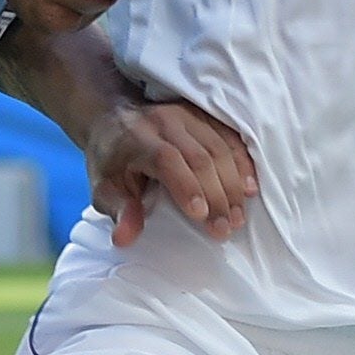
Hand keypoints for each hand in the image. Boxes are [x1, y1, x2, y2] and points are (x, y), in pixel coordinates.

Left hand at [86, 93, 256, 246]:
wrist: (115, 119)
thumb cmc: (112, 161)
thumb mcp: (104, 188)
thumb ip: (118, 211)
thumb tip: (124, 238)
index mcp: (138, 138)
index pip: (167, 159)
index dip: (186, 186)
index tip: (200, 216)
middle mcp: (165, 122)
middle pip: (199, 156)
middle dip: (216, 196)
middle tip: (225, 229)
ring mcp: (188, 116)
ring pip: (219, 148)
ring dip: (233, 184)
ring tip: (238, 216)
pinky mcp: (204, 116)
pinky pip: (230, 137)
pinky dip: (243, 164)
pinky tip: (250, 188)